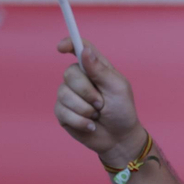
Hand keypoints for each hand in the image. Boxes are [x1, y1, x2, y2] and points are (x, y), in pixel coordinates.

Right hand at [54, 39, 148, 168]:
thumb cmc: (122, 111)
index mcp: (95, 68)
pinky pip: (62, 111)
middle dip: (87, 91)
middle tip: (101, 103)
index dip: (69, 44)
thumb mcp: (116, 88)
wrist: (119, 139)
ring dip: (85, 109)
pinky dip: (80, 121)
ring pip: (64, 93)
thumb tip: (85, 51)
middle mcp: (79, 79)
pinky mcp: (63, 112)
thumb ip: (100, 70)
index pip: (79, 48)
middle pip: (69, 73)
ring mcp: (69, 95)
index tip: (62, 48)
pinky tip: (90, 125)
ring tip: (97, 115)